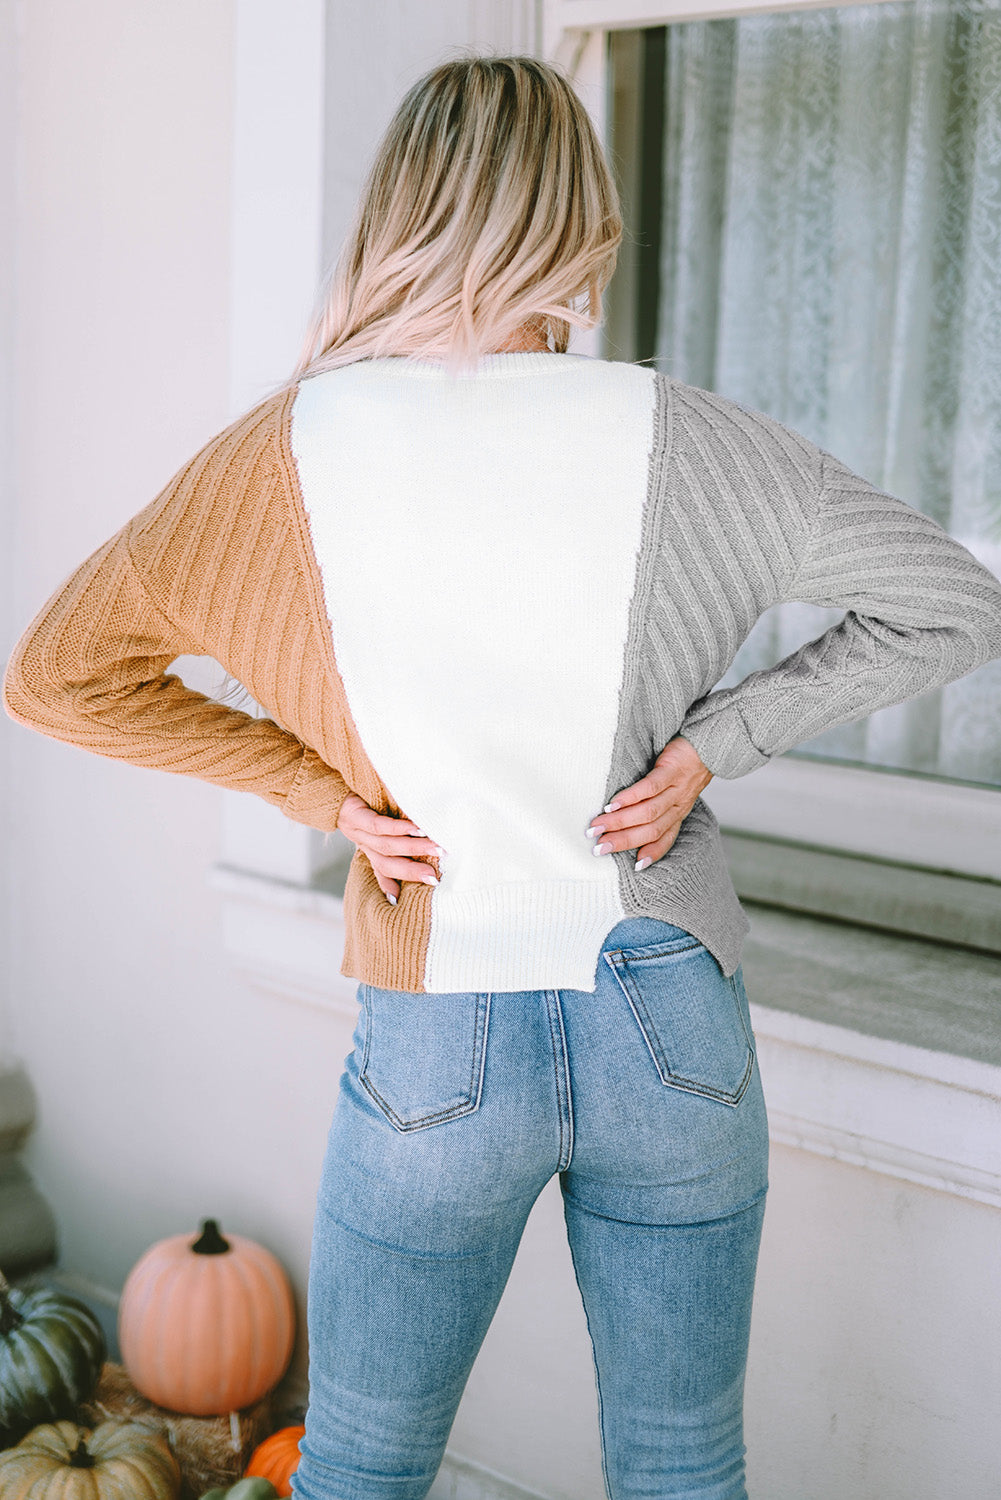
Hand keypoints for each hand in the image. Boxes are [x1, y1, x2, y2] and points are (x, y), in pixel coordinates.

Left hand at [336, 793, 445, 904]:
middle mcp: (363, 843)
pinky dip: (399, 828)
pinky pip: (379, 826)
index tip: (411, 899)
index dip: (394, 887)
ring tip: (436, 848)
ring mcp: (358, 831)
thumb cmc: (361, 801)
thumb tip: (425, 835)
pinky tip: (417, 828)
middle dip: (413, 872)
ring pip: (387, 846)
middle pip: (387, 864)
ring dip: (414, 848)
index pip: (383, 871)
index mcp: (368, 848)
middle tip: (435, 877)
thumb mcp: (377, 819)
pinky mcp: (355, 816)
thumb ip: (395, 832)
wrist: (331, 785)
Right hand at [586, 736, 712, 869]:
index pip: (665, 839)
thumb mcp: (677, 793)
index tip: (634, 868)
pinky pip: (650, 788)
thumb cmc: (686, 768)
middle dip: (622, 841)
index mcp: (678, 814)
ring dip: (620, 822)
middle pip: (650, 830)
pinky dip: (630, 798)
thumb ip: (658, 807)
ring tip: (598, 826)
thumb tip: (628, 821)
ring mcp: (676, 789)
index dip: (652, 854)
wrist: (708, 744)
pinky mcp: (672, 770)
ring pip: (647, 812)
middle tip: (598, 847)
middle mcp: (678, 806)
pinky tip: (613, 804)